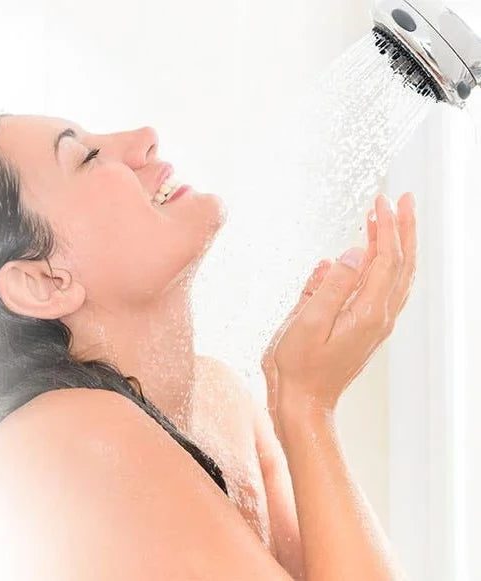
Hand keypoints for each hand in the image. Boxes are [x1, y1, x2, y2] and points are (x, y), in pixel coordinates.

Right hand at [261, 193, 416, 436]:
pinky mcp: (364, 329)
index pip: (386, 259)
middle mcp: (379, 317)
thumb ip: (331, 286)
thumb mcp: (307, 323)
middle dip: (404, 228)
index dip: (386, 227)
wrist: (303, 404)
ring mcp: (374, 324)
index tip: (380, 200)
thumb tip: (352, 252)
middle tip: (402, 198)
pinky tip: (363, 257)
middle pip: (402, 264)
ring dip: (396, 245)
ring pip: (397, 277)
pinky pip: (382, 290)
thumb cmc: (299, 366)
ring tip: (386, 220)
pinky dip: (383, 267)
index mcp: (367, 312)